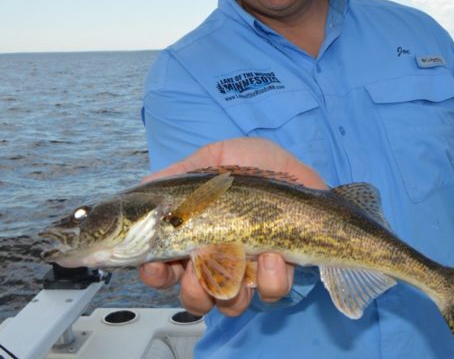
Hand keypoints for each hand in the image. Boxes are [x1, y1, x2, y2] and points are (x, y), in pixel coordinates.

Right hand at [139, 137, 326, 316]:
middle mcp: (219, 258)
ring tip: (241, 257)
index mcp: (196, 235)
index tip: (155, 266)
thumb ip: (181, 173)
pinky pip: (268, 292)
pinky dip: (268, 278)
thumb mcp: (215, 158)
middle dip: (192, 289)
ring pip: (228, 303)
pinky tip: (274, 255)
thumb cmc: (258, 163)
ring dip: (229, 287)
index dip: (155, 273)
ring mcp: (249, 268)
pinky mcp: (279, 272)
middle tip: (197, 269)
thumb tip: (146, 184)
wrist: (300, 169)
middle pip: (193, 296)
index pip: (164, 266)